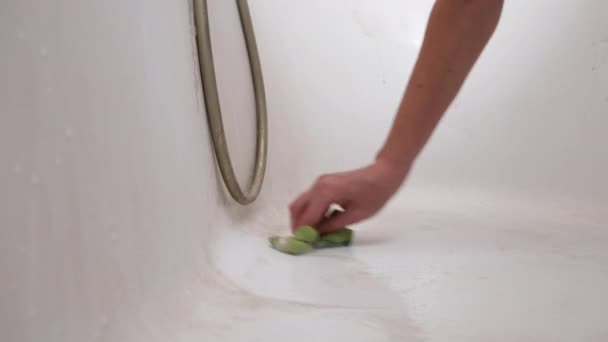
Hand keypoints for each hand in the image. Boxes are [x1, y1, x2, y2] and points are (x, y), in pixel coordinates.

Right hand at [289, 158, 409, 232]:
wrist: (383, 174)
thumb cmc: (375, 194)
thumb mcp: (356, 215)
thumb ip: (334, 225)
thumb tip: (318, 234)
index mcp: (327, 192)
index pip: (307, 217)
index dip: (304, 232)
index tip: (305, 244)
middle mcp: (319, 185)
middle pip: (296, 207)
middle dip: (298, 225)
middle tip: (305, 239)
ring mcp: (320, 182)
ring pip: (301, 203)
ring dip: (303, 218)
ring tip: (313, 232)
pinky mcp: (324, 183)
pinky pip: (310, 199)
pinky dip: (310, 211)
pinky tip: (321, 222)